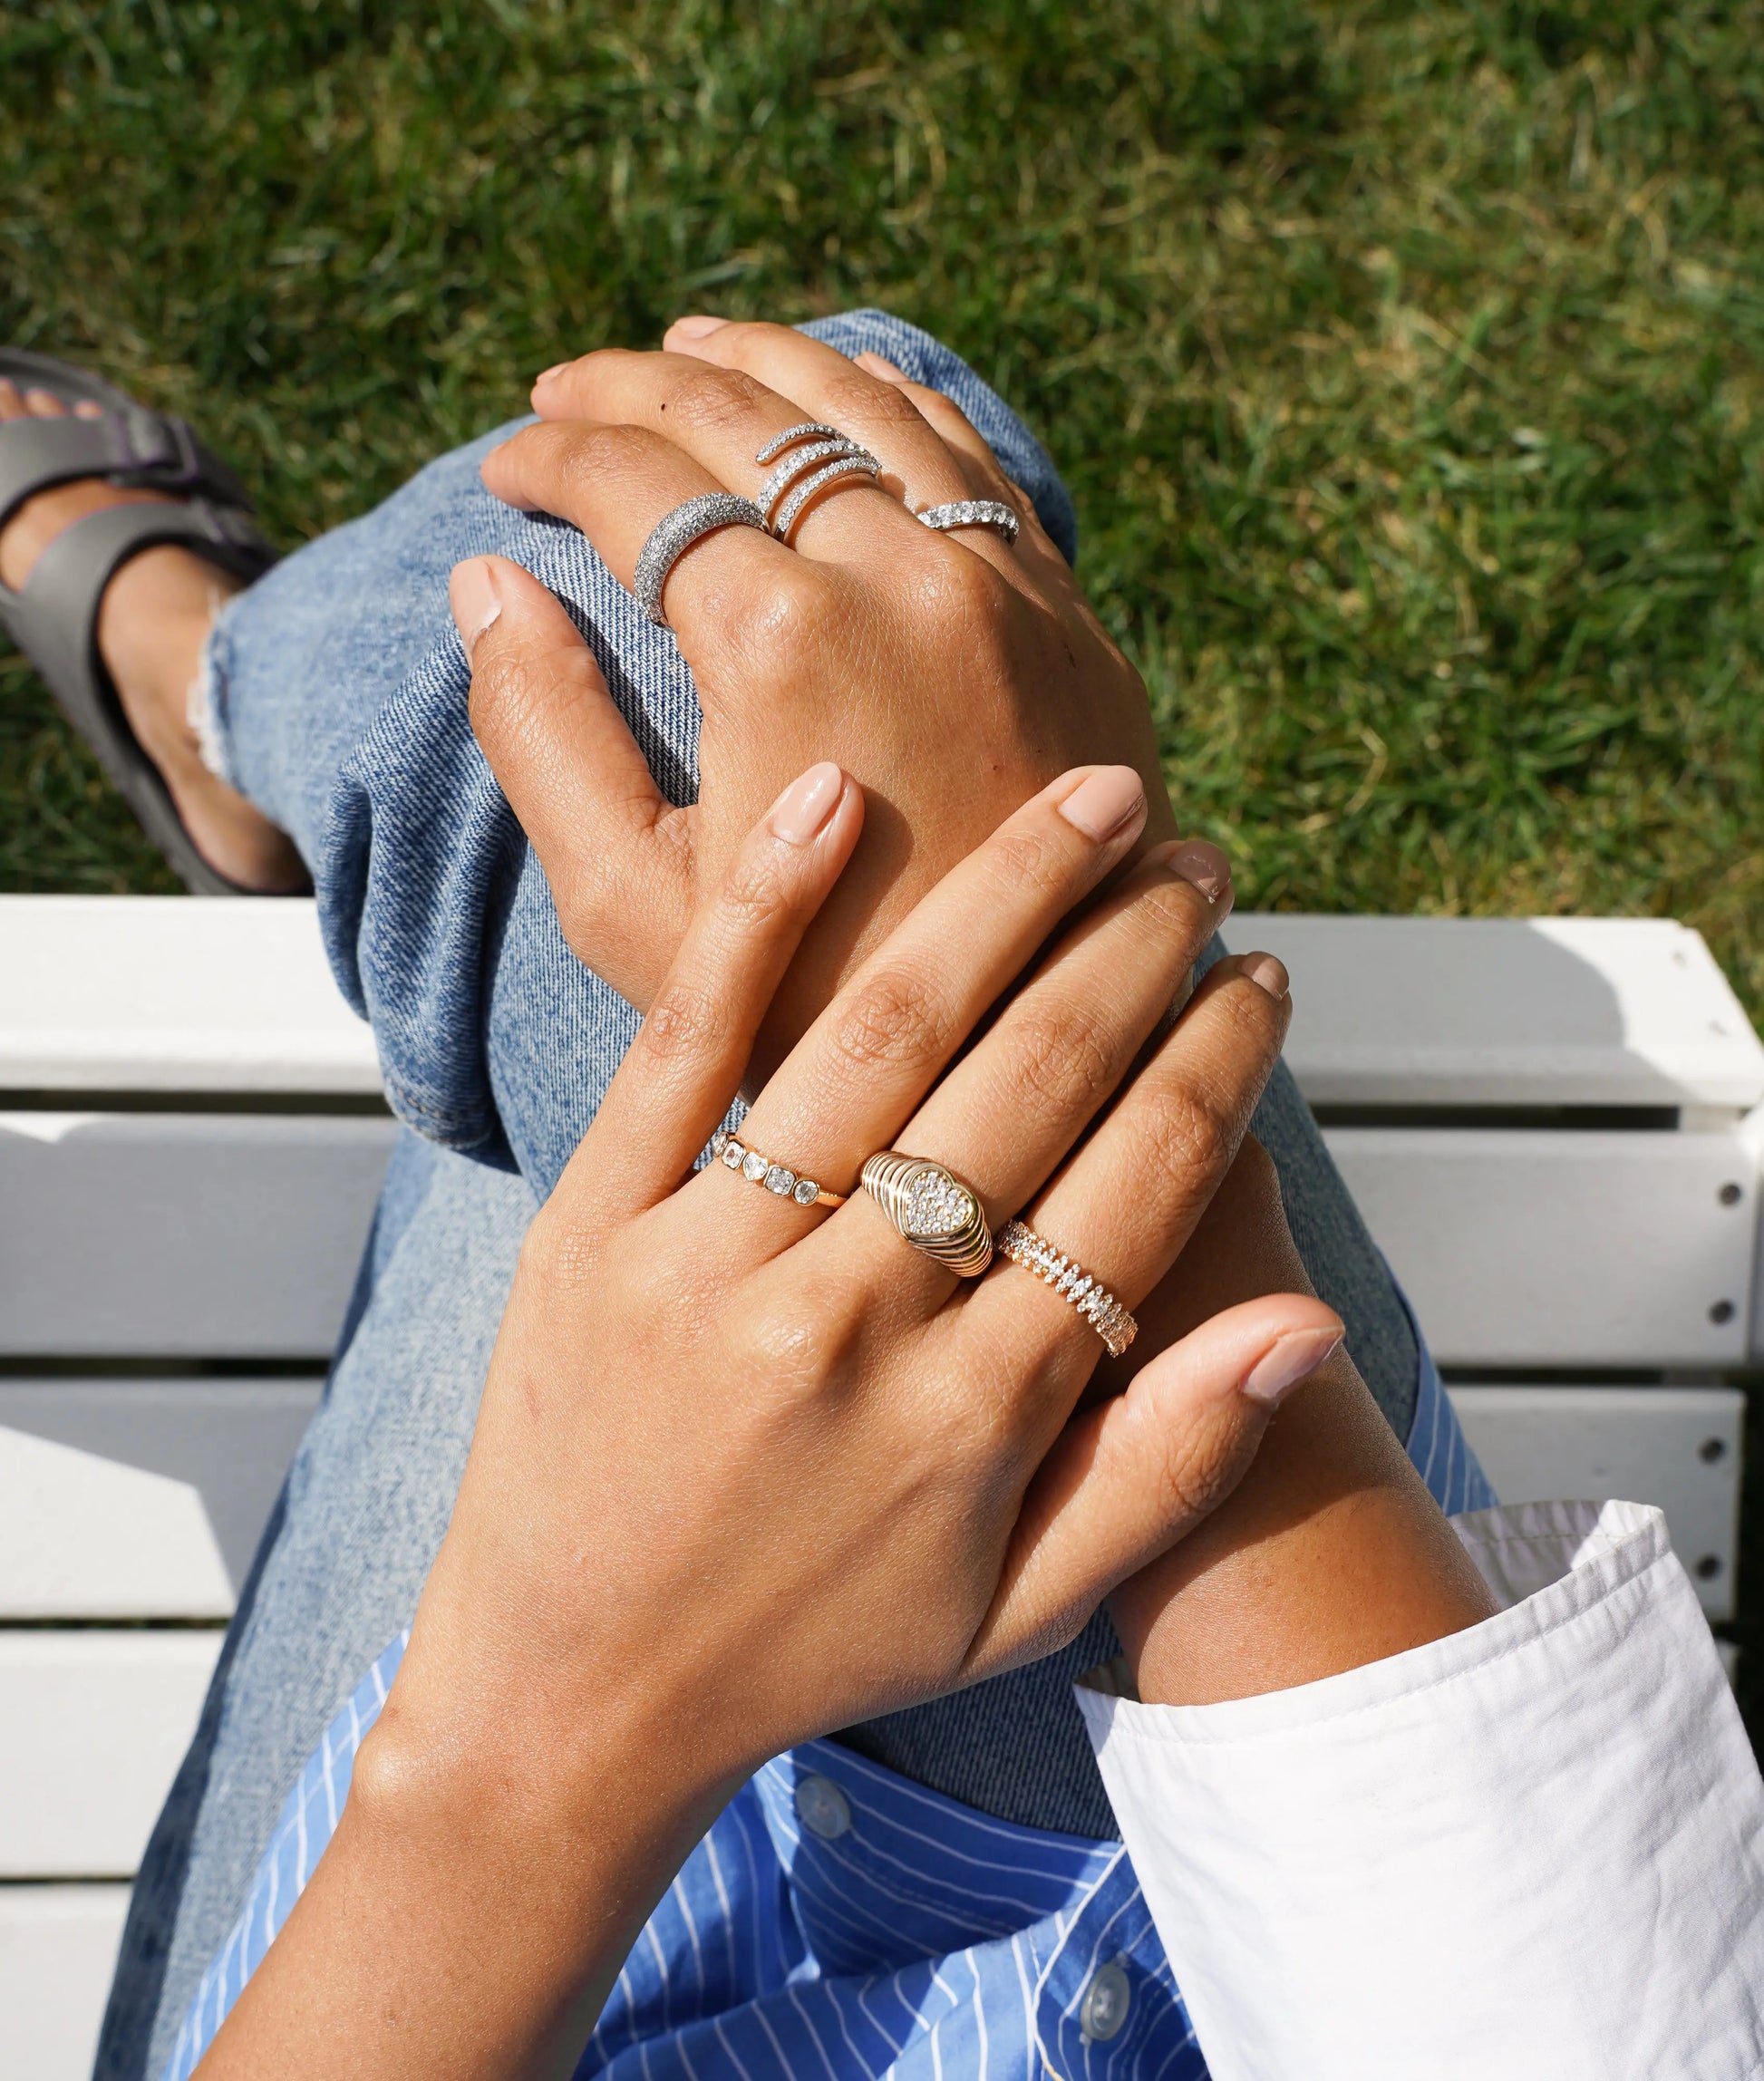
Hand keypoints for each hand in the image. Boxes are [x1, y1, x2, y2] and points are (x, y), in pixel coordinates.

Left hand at [200, 772, 1329, 2078]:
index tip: (1261, 975)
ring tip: (1090, 802)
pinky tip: (837, 796)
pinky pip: (689, 1039)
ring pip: (884, 1033)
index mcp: (974, 1420)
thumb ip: (1167, 1469)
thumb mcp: (1019, 1607)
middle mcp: (854, 1325)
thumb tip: (1307, 1323)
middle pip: (1030, 1086)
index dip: (1216, 1066)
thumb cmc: (813, 1646)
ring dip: (1003, 896)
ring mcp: (713, 1263)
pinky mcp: (596, 1220)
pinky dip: (764, 909)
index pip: (1134, 1190)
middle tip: (1195, 862)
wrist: (571, 1696)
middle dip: (1135, 953)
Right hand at [458, 317, 1172, 1076]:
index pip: (636, 482)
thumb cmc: (820, 1002)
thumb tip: (484, 583)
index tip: (506, 470)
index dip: (553, 458)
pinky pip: (968, 455)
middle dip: (634, 386)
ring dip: (764, 362)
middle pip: (745, 416)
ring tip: (689, 348)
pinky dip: (888, 402)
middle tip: (564, 390)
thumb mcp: (633, 908)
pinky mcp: (1066, 610)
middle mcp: (903, 576)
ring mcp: (1002, 582)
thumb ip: (541, 735)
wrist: (1036, 1048)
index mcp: (783, 639)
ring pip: (868, 405)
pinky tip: (843, 392)